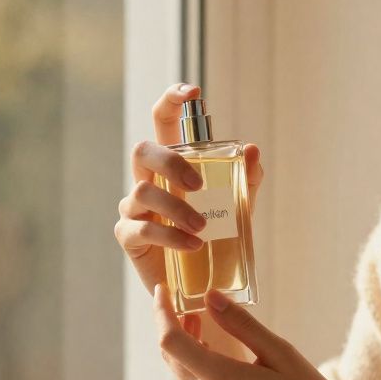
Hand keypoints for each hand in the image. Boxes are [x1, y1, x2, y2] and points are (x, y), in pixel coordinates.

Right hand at [114, 82, 264, 293]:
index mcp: (172, 166)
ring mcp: (134, 208)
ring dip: (176, 209)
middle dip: (170, 162)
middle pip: (143, 151)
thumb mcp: (238, 209)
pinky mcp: (129, 236)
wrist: (203, 287)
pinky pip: (142, 227)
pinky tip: (193, 245)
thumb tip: (251, 149)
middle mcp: (148, 180)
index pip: (162, 122)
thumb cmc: (217, 241)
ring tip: (202, 229)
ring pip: (142, 192)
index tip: (193, 92)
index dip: (171, 100)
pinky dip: (170, 236)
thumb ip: (245, 180)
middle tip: (199, 186)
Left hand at [152, 284, 380, 379]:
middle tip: (188, 310)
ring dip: (187, 355)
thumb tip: (210, 297)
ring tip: (204, 335)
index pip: (171, 341)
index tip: (163, 292)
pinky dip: (200, 377)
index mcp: (222, 379)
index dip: (161, 313)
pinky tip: (220, 369)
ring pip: (184, 379)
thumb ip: (242, 325)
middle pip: (172, 359)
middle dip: (174, 330)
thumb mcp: (280, 353)